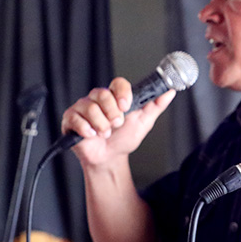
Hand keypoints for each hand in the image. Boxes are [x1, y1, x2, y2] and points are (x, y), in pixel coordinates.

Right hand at [60, 76, 174, 166]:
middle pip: (102, 94)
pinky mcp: (70, 119)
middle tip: (117, 125)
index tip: (127, 106)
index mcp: (115, 97)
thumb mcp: (144, 122)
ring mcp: (82, 108)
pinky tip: (91, 135)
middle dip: (113, 113)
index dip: (122, 93)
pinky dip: (87, 130)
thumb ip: (156, 106)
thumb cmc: (124, 138)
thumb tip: (169, 92)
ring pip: (90, 108)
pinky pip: (76, 119)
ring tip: (105, 133)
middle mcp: (98, 99)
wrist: (110, 158)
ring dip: (102, 125)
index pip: (118, 83)